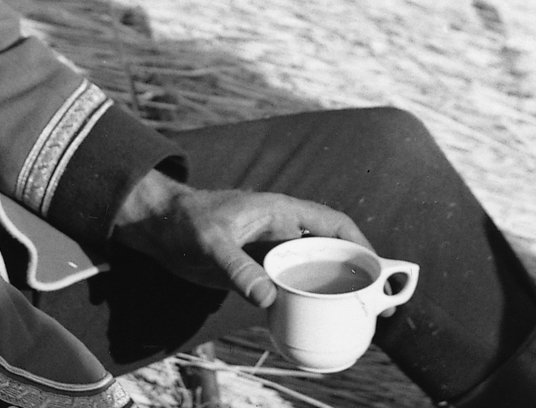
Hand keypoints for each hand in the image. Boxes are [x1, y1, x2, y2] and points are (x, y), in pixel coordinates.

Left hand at [110, 171, 369, 307]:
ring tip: (357, 318)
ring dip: (335, 291)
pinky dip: (307, 303)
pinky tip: (316, 323)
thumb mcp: (211, 245)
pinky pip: (292, 287)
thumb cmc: (186, 223)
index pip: (334, 224)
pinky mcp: (259, 271)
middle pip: (331, 251)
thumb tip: (268, 299)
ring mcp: (273, 253)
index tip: (378, 270)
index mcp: (282, 212)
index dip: (360, 245)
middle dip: (357, 275)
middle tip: (378, 306)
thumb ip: (239, 269)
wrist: (158, 228)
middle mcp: (283, 232)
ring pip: (314, 272)